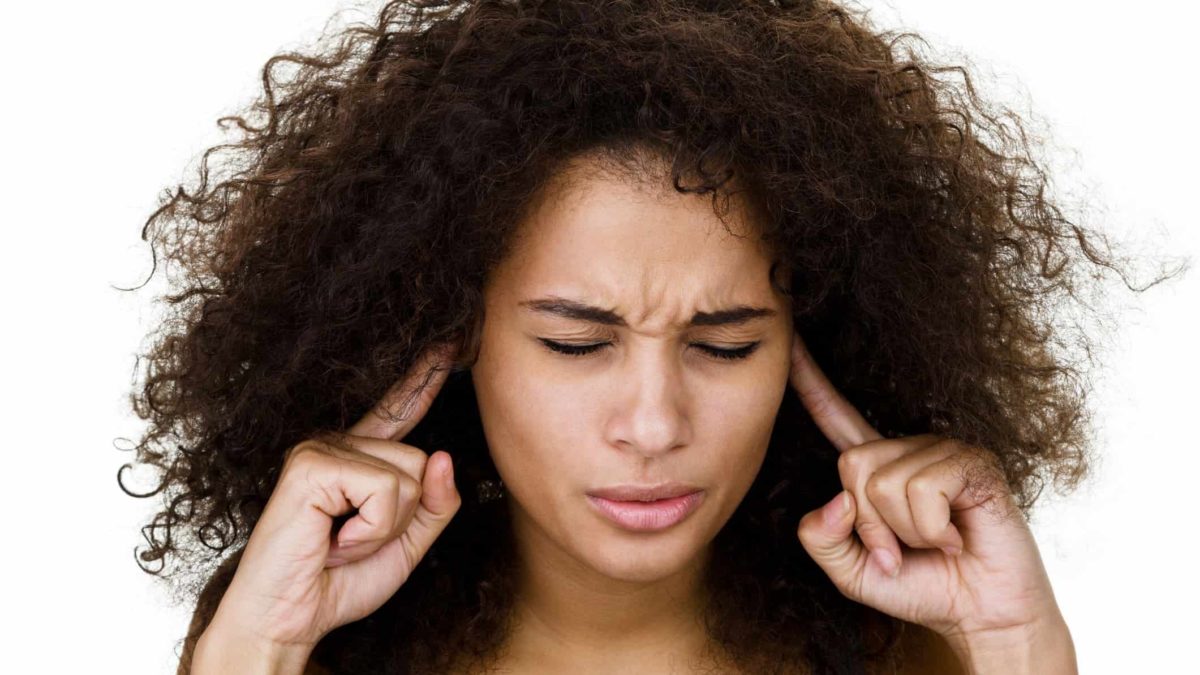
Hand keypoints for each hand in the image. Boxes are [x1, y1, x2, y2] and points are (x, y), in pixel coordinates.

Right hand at [202, 341, 462, 654]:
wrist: (289, 620)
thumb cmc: (337, 583)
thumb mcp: (406, 545)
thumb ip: (435, 506)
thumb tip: (446, 457)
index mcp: (358, 456)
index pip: (400, 410)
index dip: (425, 376)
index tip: (450, 342)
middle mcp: (338, 442)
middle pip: (424, 462)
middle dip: (402, 518)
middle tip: (352, 541)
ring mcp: (321, 448)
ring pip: (411, 477)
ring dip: (385, 528)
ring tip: (340, 541)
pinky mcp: (311, 464)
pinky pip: (385, 490)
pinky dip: (370, 531)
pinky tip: (333, 541)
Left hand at [789, 332, 1066, 647]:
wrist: (980, 616)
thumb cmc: (920, 588)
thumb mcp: (849, 571)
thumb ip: (820, 538)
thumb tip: (836, 500)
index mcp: (877, 467)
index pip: (836, 415)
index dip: (810, 380)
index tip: (790, 341)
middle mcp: (907, 450)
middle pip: (852, 463)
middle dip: (870, 524)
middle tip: (903, 549)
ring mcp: (942, 452)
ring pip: (886, 482)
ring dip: (905, 532)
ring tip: (937, 542)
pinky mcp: (973, 463)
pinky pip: (923, 488)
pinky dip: (932, 528)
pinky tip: (957, 534)